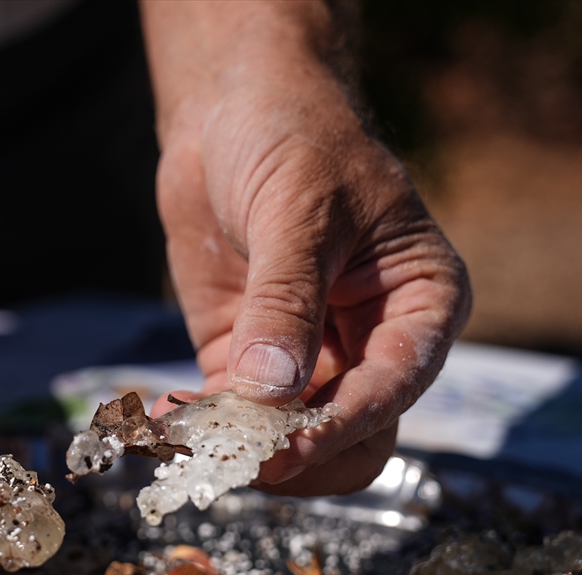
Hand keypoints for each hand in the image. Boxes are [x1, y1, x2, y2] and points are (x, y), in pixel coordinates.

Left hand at [151, 64, 470, 494]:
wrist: (235, 111)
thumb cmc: (295, 140)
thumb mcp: (298, 215)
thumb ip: (285, 304)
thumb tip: (269, 393)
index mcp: (421, 306)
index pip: (394, 392)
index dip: (342, 427)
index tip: (286, 446)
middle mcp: (374, 344)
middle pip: (353, 439)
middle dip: (295, 454)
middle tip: (234, 455)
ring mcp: (310, 359)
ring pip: (292, 442)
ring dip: (240, 448)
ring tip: (187, 438)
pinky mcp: (249, 362)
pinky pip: (235, 417)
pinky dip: (200, 428)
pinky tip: (160, 420)